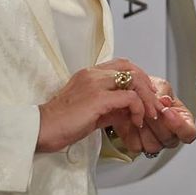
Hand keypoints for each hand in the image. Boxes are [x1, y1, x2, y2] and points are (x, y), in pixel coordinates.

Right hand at [38, 59, 161, 153]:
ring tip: (149, 115)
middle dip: (148, 86)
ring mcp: (95, 84)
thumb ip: (111, 107)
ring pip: (134, 81)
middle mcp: (93, 74)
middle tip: (154, 104)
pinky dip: (138, 109)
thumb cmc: (61, 123)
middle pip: (131, 68)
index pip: (122, 65)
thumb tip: (129, 111)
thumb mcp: (91, 111)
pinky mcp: (98, 98)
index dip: (139, 77)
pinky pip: (130, 98)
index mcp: (89, 74)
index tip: (147, 94)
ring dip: (147, 99)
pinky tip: (136, 121)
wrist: (41, 129)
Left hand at [136, 77, 195, 155]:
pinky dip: (131, 132)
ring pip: (153, 146)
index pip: (189, 133)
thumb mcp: (161, 85)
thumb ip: (164, 92)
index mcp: (183, 120)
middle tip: (149, 108)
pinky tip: (131, 120)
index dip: (179, 125)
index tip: (167, 112)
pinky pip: (137, 146)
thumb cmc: (151, 91)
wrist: (131, 93)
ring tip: (139, 113)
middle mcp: (171, 135)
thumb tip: (165, 101)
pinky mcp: (138, 146)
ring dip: (144, 128)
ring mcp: (156, 143)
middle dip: (157, 122)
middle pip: (169, 139)